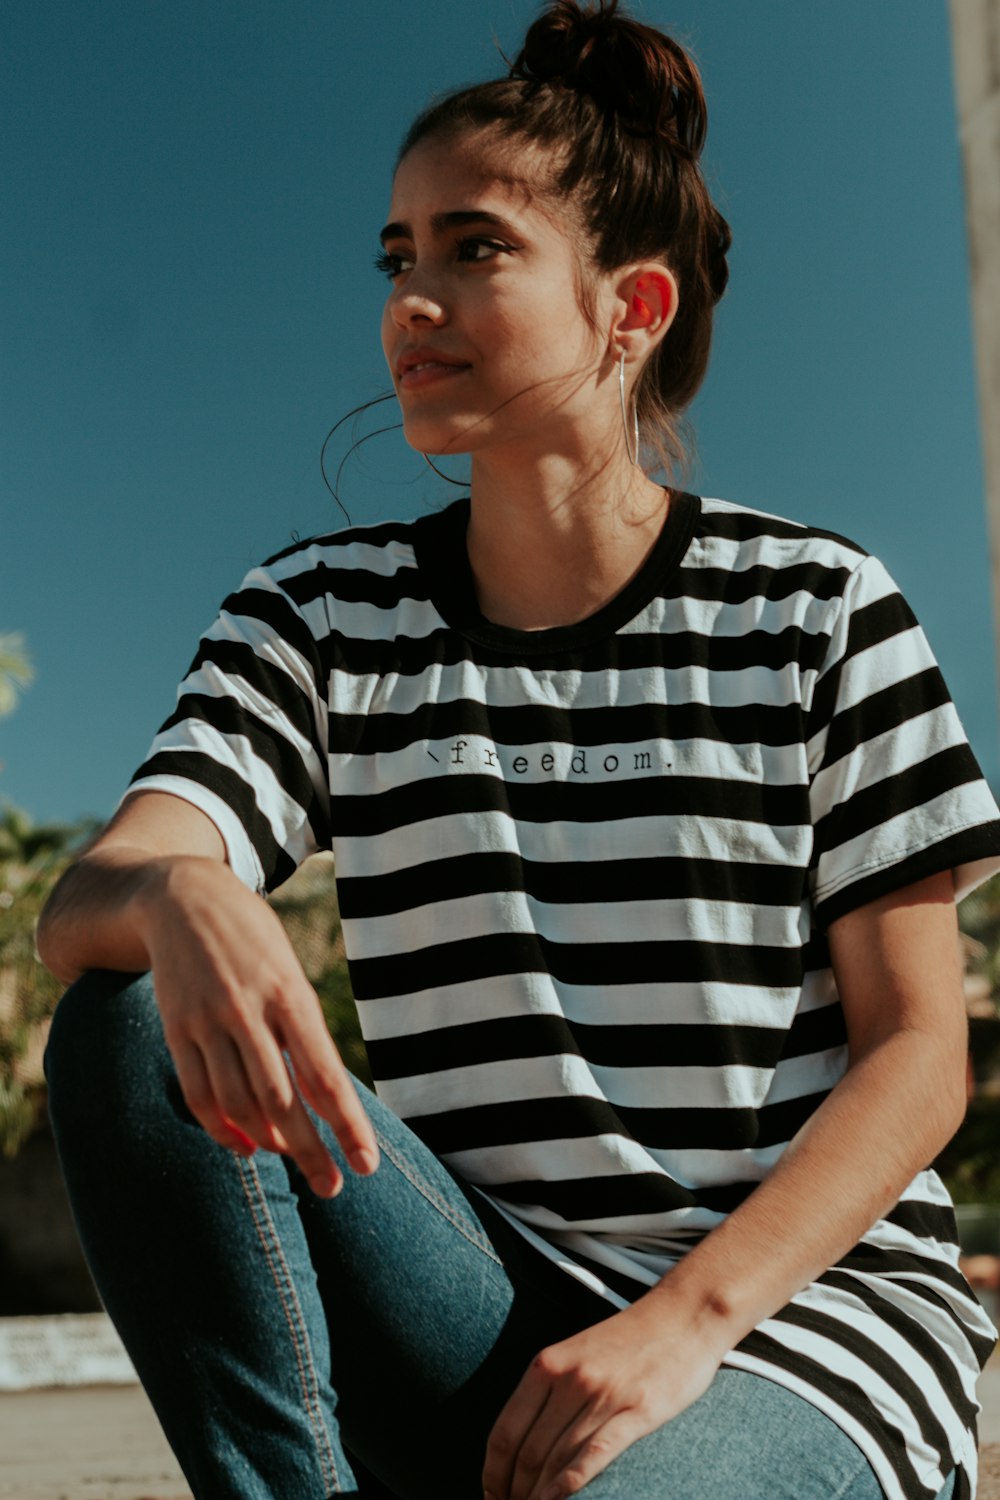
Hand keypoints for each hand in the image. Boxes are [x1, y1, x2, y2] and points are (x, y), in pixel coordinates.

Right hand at [137, 855, 378, 1195]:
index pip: (325, 1076)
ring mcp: (209, 1021)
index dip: (347, 1126)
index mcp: (291, 994)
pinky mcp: (177, 1029)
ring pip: (240, 1105)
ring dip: (268, 1142)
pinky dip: (222, 1129)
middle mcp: (250, 1011)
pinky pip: (199, 1094)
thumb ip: (302, 1031)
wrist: (182, 897)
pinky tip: (244, 1145)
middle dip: (312, 1152)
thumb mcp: (289, 972)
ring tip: (290, 1158)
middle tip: (332, 1188)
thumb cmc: (253, 939)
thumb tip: (320, 1099)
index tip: (367, 1164)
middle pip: (284, 1102)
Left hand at [482, 1294, 727, 1499]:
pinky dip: (572, 1483)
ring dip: (539, 1496)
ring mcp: (604, 1395)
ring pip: (557, 1459)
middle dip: (515, 1492)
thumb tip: (522, 1437)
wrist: (685, 1313)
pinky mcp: (639, 1410)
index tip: (491, 1495)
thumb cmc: (631, 1338)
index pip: (505, 1431)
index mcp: (549, 1364)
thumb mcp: (577, 1352)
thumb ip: (550, 1388)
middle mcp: (570, 1378)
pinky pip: (596, 1452)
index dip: (493, 1473)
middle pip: (529, 1452)